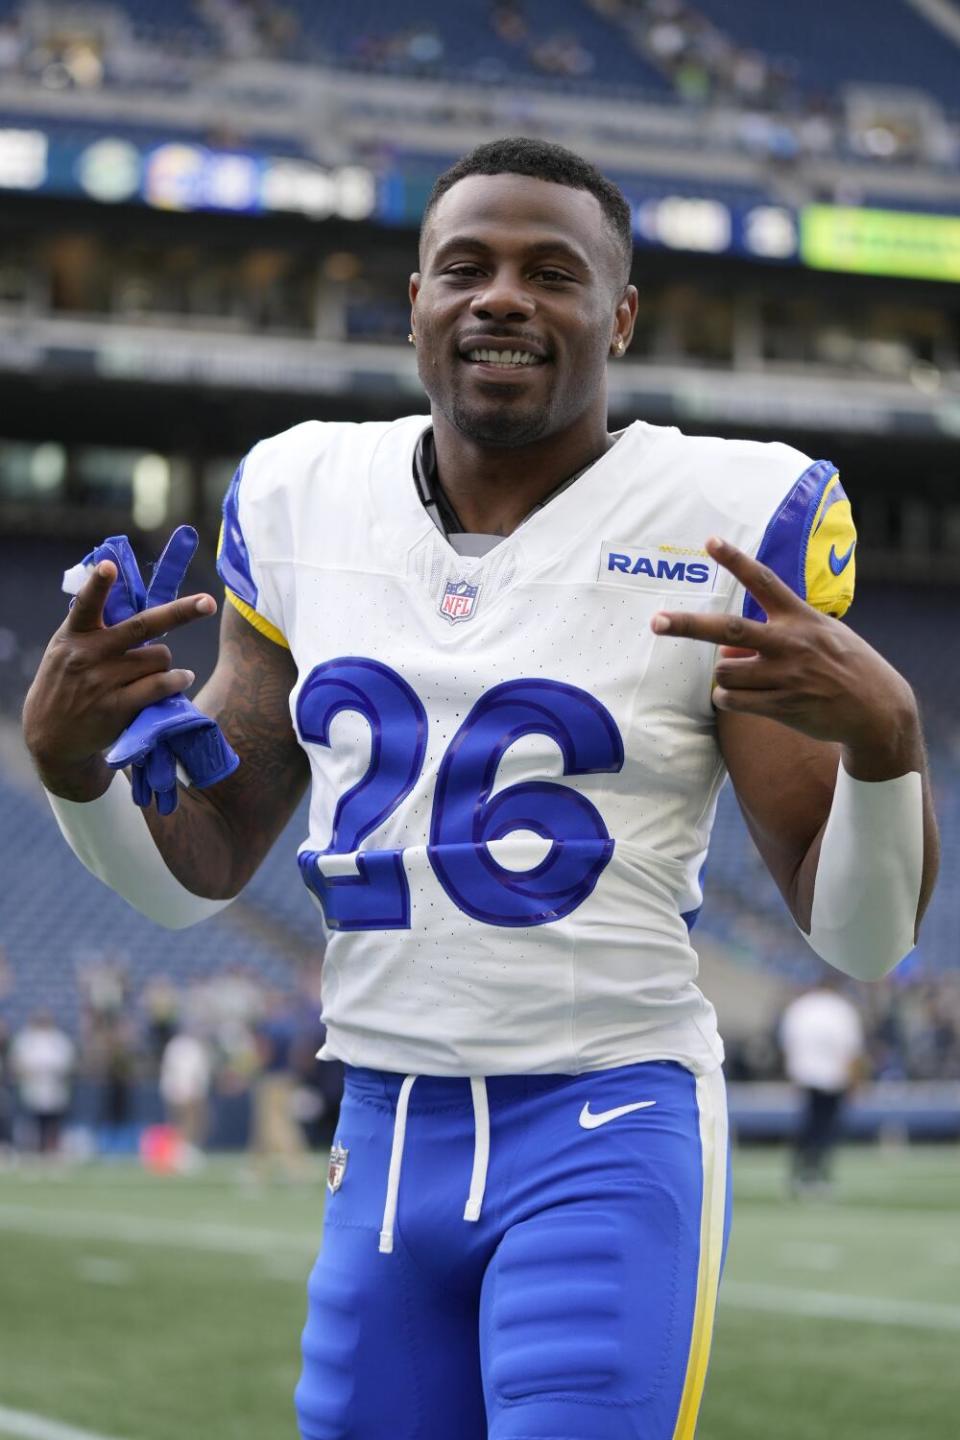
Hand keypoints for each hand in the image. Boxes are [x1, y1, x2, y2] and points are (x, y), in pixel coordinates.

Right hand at [22, 559, 216, 799]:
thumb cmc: (66, 684)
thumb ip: (92, 628)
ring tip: (156, 669)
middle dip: (179, 612)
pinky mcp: (117, 707)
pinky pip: (160, 686)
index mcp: (74, 635)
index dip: (98, 584)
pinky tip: (181, 679)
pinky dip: (176, 681)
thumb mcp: (65, 651)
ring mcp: (103, 682)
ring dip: (166, 661)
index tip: (109, 565)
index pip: (86, 605)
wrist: (51, 737)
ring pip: (159, 657)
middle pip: (143, 626)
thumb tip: (129, 598)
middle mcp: (88, 655)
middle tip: (207, 603)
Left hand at [649, 537, 918, 776]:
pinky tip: (746, 698)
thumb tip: (728, 648)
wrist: (877, 708)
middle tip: (657, 621)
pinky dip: (729, 699)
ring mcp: (785, 675)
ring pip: (724, 671)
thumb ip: (777, 632)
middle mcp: (791, 643)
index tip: (710, 542)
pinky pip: (732, 700)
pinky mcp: (782, 705)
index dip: (736, 560)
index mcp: (801, 617)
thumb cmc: (843, 665)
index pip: (764, 581)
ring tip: (746, 679)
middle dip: (688, 625)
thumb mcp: (821, 634)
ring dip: (725, 676)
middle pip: (728, 630)